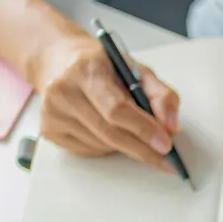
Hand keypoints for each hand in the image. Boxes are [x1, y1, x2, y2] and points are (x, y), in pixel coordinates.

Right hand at [35, 32, 179, 169]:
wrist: (59, 61)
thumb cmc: (103, 67)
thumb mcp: (137, 71)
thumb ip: (162, 96)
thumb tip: (172, 127)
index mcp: (87, 69)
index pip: (117, 109)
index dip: (143, 129)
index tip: (165, 145)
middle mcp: (64, 89)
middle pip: (111, 133)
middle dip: (143, 150)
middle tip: (166, 160)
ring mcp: (53, 111)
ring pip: (103, 146)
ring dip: (126, 146)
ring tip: (127, 128)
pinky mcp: (50, 130)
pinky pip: (90, 151)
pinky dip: (108, 148)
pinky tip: (106, 129)